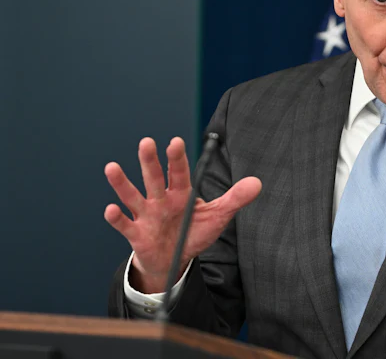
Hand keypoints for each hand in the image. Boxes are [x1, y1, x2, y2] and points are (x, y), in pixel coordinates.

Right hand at [104, 137, 260, 292]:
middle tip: (147, 142)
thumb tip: (257, 183)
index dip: (177, 157)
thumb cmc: (193, 233)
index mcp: (181, 192)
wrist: (174, 261)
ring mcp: (147, 215)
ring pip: (133, 196)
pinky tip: (111, 209)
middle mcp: (161, 200)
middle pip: (155, 178)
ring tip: (112, 168)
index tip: (176, 141)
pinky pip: (125, 225)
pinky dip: (117, 218)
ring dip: (123, 183)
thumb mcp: (217, 216)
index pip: (179, 171)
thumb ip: (235, 198)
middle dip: (150, 161)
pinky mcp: (137, 234)